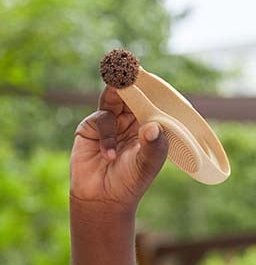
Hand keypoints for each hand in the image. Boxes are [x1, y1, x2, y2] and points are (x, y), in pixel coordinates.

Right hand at [69, 85, 168, 212]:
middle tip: (131, 66)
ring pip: (114, 98)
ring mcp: (112, 122)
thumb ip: (153, 147)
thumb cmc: (131, 181)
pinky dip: (107, 135)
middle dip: (132, 81)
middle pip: (133, 94)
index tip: (152, 73)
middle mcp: (132, 120)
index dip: (152, 87)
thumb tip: (155, 127)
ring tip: (119, 83)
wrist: (102, 197)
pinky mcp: (92, 127)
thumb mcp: (147, 165)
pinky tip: (109, 155)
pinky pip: (102, 120)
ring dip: (117, 91)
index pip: (153, 101)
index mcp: (150, 125)